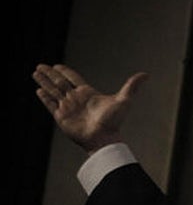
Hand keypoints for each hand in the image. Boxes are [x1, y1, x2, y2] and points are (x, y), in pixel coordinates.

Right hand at [32, 64, 147, 152]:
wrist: (104, 139)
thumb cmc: (114, 122)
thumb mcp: (124, 101)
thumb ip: (132, 86)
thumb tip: (146, 74)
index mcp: (88, 94)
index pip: (73, 79)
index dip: (65, 72)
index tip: (56, 66)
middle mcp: (76, 100)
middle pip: (60, 83)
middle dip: (50, 74)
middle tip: (40, 66)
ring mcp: (68, 108)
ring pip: (53, 91)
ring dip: (44, 82)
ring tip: (35, 73)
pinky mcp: (61, 118)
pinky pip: (50, 105)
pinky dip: (44, 97)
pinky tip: (38, 90)